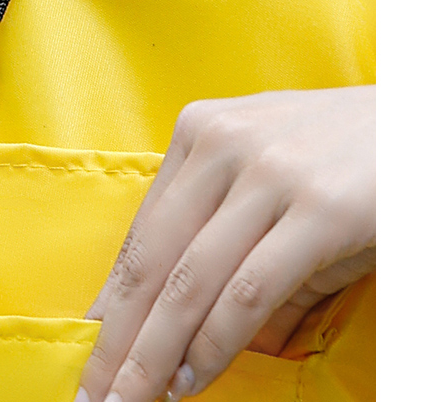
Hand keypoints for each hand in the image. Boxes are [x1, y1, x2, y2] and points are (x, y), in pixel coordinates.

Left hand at [76, 86, 374, 401]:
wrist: (430, 120)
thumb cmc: (348, 160)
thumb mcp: (272, 185)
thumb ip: (223, 246)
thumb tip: (178, 333)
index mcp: (198, 131)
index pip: (142, 233)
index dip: (110, 300)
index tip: (84, 348)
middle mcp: (221, 143)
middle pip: (151, 260)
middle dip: (116, 338)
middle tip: (89, 393)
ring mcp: (268, 172)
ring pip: (188, 281)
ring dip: (152, 354)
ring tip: (129, 400)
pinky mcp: (319, 208)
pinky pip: (247, 291)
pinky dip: (213, 344)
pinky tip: (190, 379)